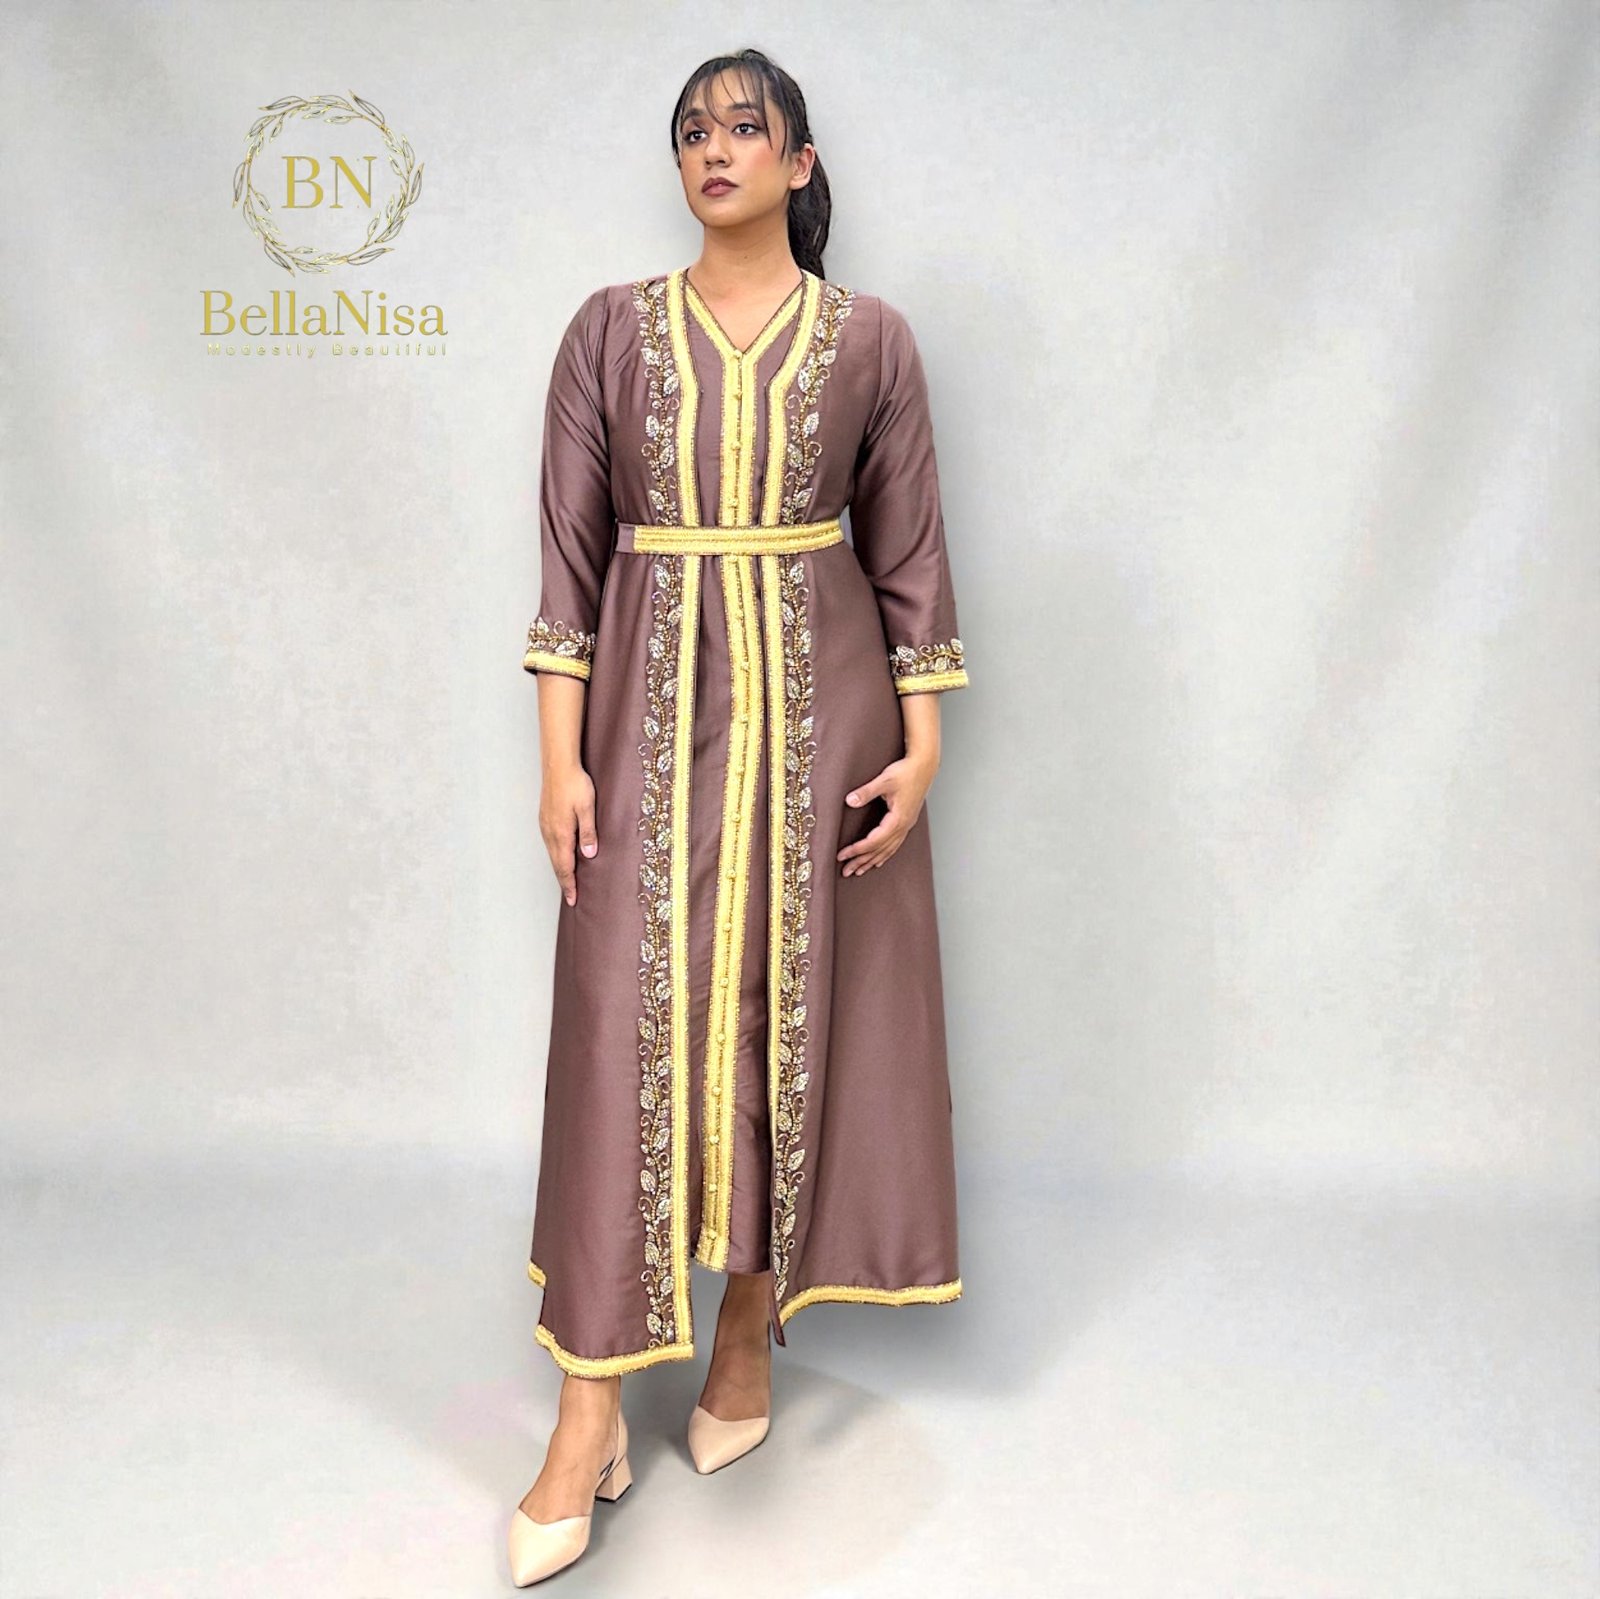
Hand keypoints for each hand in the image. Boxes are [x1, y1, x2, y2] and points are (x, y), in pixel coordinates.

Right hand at [540, 763, 597, 904]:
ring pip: (552, 854)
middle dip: (564, 881)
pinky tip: (561, 856)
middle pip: (556, 864)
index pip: (565, 866)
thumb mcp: (587, 809)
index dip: (570, 884)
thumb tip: (589, 856)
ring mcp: (545, 825)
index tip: (573, 899)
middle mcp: (550, 832)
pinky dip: (556, 856)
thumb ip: (588, 833)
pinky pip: (550, 844)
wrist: (558, 765)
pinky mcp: (545, 818)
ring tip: (567, 881)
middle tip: (571, 898)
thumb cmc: (575, 784)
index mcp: (561, 833)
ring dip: (559, 869)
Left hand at [836, 752, 936, 876]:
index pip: (873, 841)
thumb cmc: (906, 772)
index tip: (842, 855)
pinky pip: (895, 844)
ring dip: (872, 861)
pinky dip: (885, 854)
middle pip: (880, 850)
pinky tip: (878, 860)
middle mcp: (903, 826)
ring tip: (859, 871)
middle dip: (862, 861)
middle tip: (846, 872)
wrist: (925, 766)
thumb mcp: (884, 780)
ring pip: (888, 850)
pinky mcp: (907, 821)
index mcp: (897, 820)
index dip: (857, 850)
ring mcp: (907, 825)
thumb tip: (849, 801)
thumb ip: (866, 792)